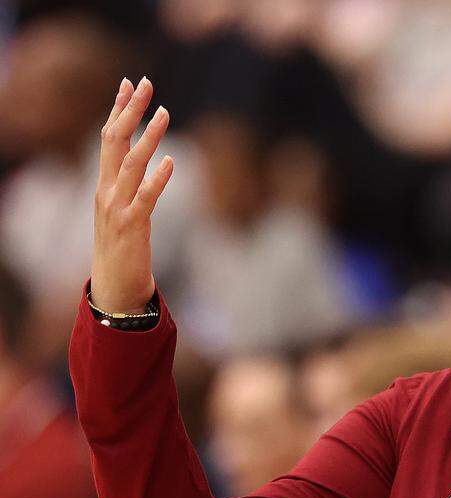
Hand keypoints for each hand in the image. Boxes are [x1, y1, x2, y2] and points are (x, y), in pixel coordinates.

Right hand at [91, 76, 173, 313]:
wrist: (115, 287)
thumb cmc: (122, 250)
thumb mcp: (122, 212)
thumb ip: (130, 187)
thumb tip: (146, 165)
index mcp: (104, 185)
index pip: (108, 138)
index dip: (118, 109)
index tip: (128, 83)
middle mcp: (106, 191)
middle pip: (115, 140)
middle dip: (130, 109)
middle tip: (145, 83)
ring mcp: (117, 208)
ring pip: (131, 163)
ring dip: (148, 136)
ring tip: (164, 112)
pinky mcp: (133, 227)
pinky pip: (146, 197)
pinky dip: (158, 177)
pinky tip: (172, 160)